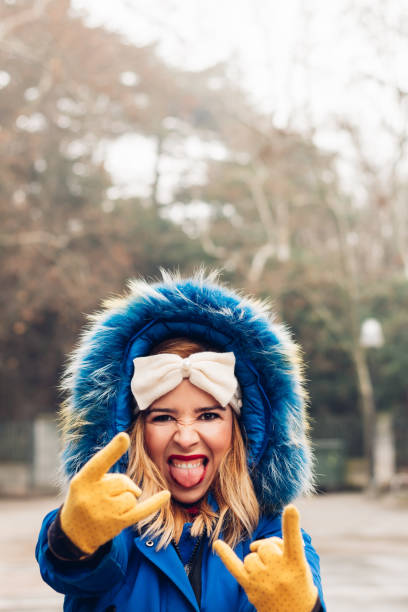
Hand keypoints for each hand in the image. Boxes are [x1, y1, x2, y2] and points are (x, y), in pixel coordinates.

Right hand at [60, 432, 169, 554]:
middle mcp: (92, 497)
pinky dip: (155, 503)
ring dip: (126, 499)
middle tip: (104, 497)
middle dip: (120, 487)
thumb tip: (136, 490)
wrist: (73, 534)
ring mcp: (105, 513)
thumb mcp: (85, 483)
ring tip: (110, 508)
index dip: (113, 450)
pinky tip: (166, 495)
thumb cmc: (83, 499)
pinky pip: (141, 511)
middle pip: (123, 481)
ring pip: (132, 496)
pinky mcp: (117, 525)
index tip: (124, 436)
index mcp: (82, 481)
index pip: (99, 462)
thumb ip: (109, 479)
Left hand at [214, 505, 317, 611]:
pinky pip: (234, 567)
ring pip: (251, 556)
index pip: (293, 540)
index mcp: (297, 563)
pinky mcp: (250, 587)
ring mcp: (263, 579)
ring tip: (269, 578)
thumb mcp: (300, 565)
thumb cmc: (298, 584)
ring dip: (257, 562)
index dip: (291, 524)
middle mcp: (280, 571)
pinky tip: (217, 544)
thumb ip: (283, 548)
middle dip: (268, 552)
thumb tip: (257, 544)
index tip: (290, 508)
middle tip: (279, 569)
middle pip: (265, 546)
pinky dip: (225, 555)